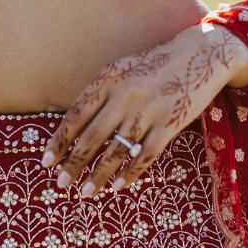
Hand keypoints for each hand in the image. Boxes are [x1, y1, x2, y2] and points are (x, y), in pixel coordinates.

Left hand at [41, 22, 247, 197]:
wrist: (200, 55)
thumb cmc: (154, 64)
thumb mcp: (121, 69)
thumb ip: (100, 94)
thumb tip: (75, 129)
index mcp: (109, 78)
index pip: (77, 114)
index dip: (60, 140)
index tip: (47, 161)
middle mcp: (126, 95)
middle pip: (93, 136)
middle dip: (73, 163)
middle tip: (61, 183)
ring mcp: (149, 110)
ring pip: (117, 150)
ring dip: (98, 174)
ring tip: (86, 191)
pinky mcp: (170, 124)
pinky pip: (145, 155)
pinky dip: (129, 172)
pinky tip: (117, 186)